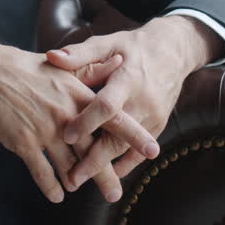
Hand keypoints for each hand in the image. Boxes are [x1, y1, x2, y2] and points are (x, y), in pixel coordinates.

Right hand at [0, 39, 158, 203]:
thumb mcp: (65, 67)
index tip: (152, 151)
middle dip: (105, 175)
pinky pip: (42, 172)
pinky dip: (51, 186)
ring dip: (76, 181)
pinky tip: (57, 196)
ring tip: (81, 190)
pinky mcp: (24, 143)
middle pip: (93, 151)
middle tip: (114, 193)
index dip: (134, 136)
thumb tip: (120, 62)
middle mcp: (66, 115)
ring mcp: (45, 131)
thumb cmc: (29, 70)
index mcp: (79, 96)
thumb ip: (94, 70)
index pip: (113, 119)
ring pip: (68, 166)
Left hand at [44, 16, 216, 190]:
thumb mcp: (107, 43)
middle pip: (118, 136)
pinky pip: (140, 150)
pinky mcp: (158, 125)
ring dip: (106, 166)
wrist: (172, 51)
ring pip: (128, 147)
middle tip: (72, 179)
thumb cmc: (131, 46)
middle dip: (95, 159)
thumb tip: (52, 57)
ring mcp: (153, 116)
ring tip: (81, 181)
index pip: (107, 105)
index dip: (87, 121)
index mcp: (128, 79)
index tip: (66, 136)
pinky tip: (106, 174)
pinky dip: (125, 164)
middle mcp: (143, 101)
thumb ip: (80, 53)